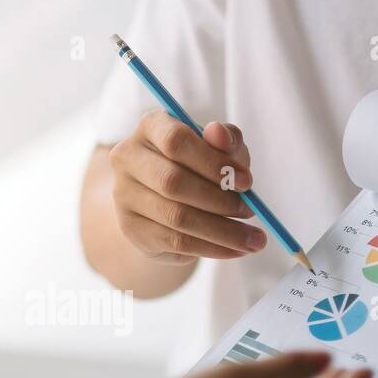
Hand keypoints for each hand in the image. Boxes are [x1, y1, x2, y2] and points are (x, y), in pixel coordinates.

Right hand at [108, 112, 263, 263]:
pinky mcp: (131, 228)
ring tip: (253, 240)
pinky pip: (175, 242)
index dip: (214, 162)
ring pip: (176, 217)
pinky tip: (235, 250)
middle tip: (251, 212)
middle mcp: (128, 158)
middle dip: (220, 201)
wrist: (166, 198)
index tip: (247, 182)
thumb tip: (219, 133)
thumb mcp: (219, 147)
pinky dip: (211, 248)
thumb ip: (225, 138)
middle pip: (173, 182)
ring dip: (222, 231)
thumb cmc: (199, 164)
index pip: (176, 141)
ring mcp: (124, 195)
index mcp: (150, 127)